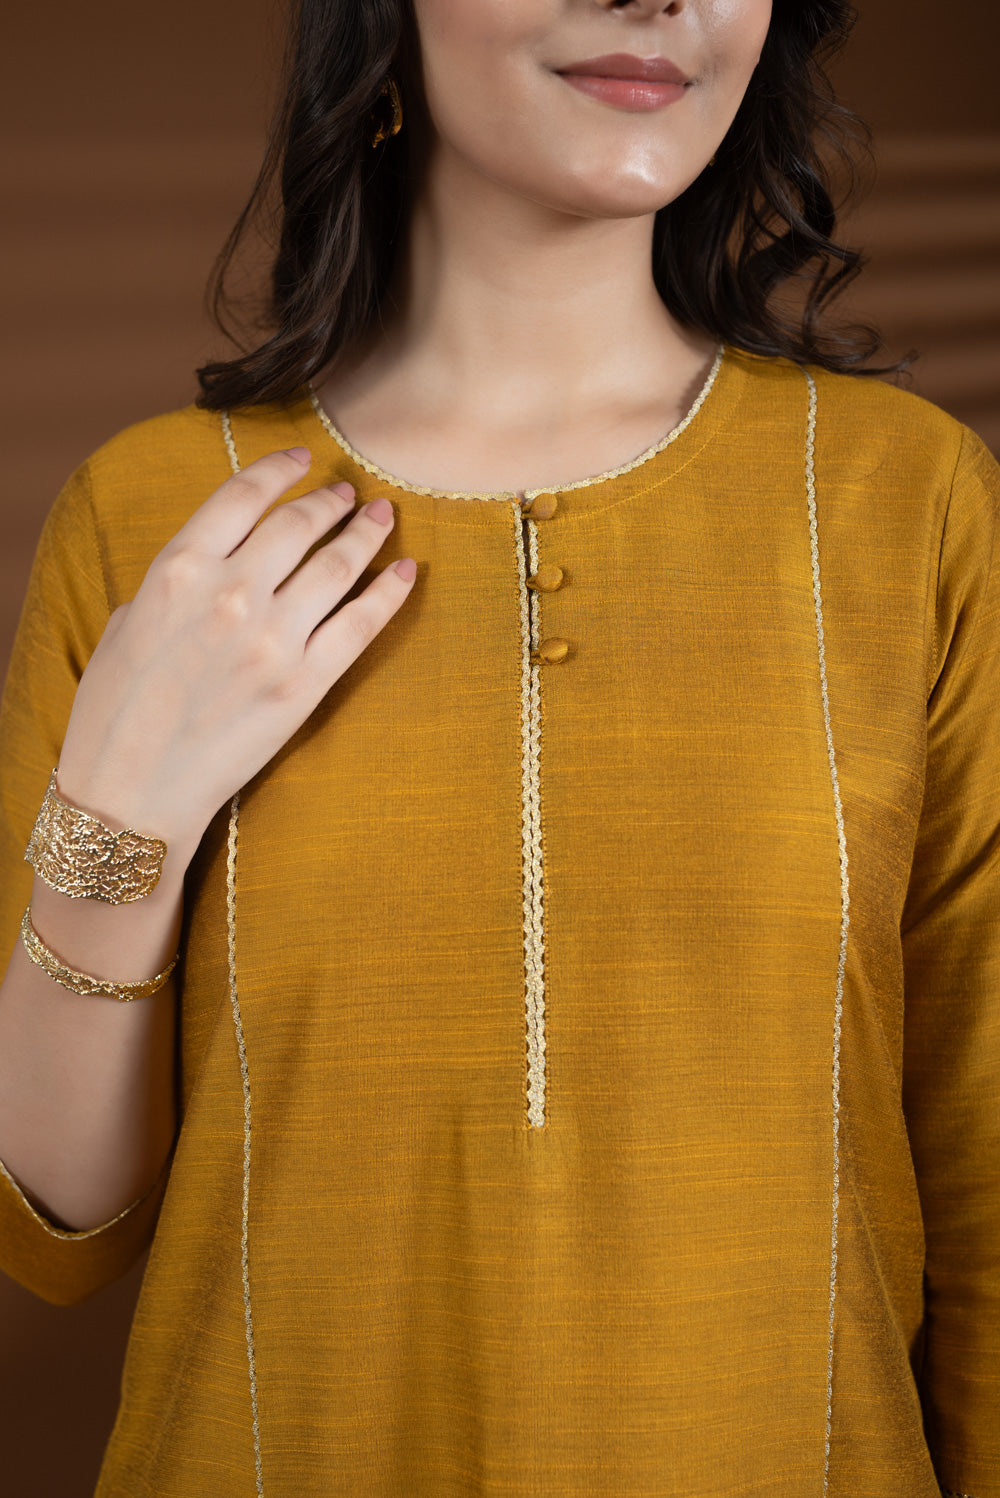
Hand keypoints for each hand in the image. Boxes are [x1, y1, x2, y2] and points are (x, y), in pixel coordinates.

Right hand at [55, 448, 415, 857]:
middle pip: (298, 524)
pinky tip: (405, 571)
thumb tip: (216, 564)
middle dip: (329, 501)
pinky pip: (362, 623)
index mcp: (178, 568)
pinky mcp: (305, 683)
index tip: (304, 459)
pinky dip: (389, 592)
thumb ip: (177, 583)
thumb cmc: (115, 712)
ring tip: (381, 518)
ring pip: (337, 565)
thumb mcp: (127, 622)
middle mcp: (230, 592)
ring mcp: (273, 638)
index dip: (280, 469)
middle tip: (348, 494)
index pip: (243, 494)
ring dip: (366, 534)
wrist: (131, 792)